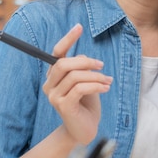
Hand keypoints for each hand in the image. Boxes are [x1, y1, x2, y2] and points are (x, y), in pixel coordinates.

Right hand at [42, 24, 112, 144]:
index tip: (79, 27)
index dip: (68, 39)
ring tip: (108, 81)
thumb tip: (85, 58)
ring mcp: (54, 96)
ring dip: (95, 76)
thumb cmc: (86, 104)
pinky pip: (80, 89)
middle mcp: (50, 85)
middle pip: (63, 63)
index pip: (57, 53)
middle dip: (85, 61)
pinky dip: (96, 86)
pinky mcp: (63, 106)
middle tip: (101, 65)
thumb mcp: (86, 82)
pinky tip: (105, 88)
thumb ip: (83, 70)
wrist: (84, 130)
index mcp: (55, 76)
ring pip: (74, 76)